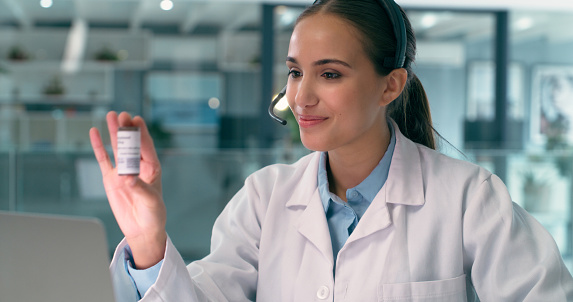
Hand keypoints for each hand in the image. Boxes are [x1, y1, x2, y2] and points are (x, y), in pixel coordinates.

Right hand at [90, 111, 166, 268]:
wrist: (142, 228)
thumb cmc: (153, 214)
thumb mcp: (150, 201)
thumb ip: (140, 188)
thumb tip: (128, 178)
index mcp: (152, 168)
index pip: (146, 147)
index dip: (141, 134)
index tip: (137, 120)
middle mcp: (137, 166)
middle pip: (131, 143)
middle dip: (127, 129)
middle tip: (122, 115)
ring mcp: (123, 170)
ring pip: (118, 147)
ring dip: (114, 132)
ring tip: (111, 115)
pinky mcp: (111, 178)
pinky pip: (104, 159)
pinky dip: (99, 146)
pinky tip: (95, 132)